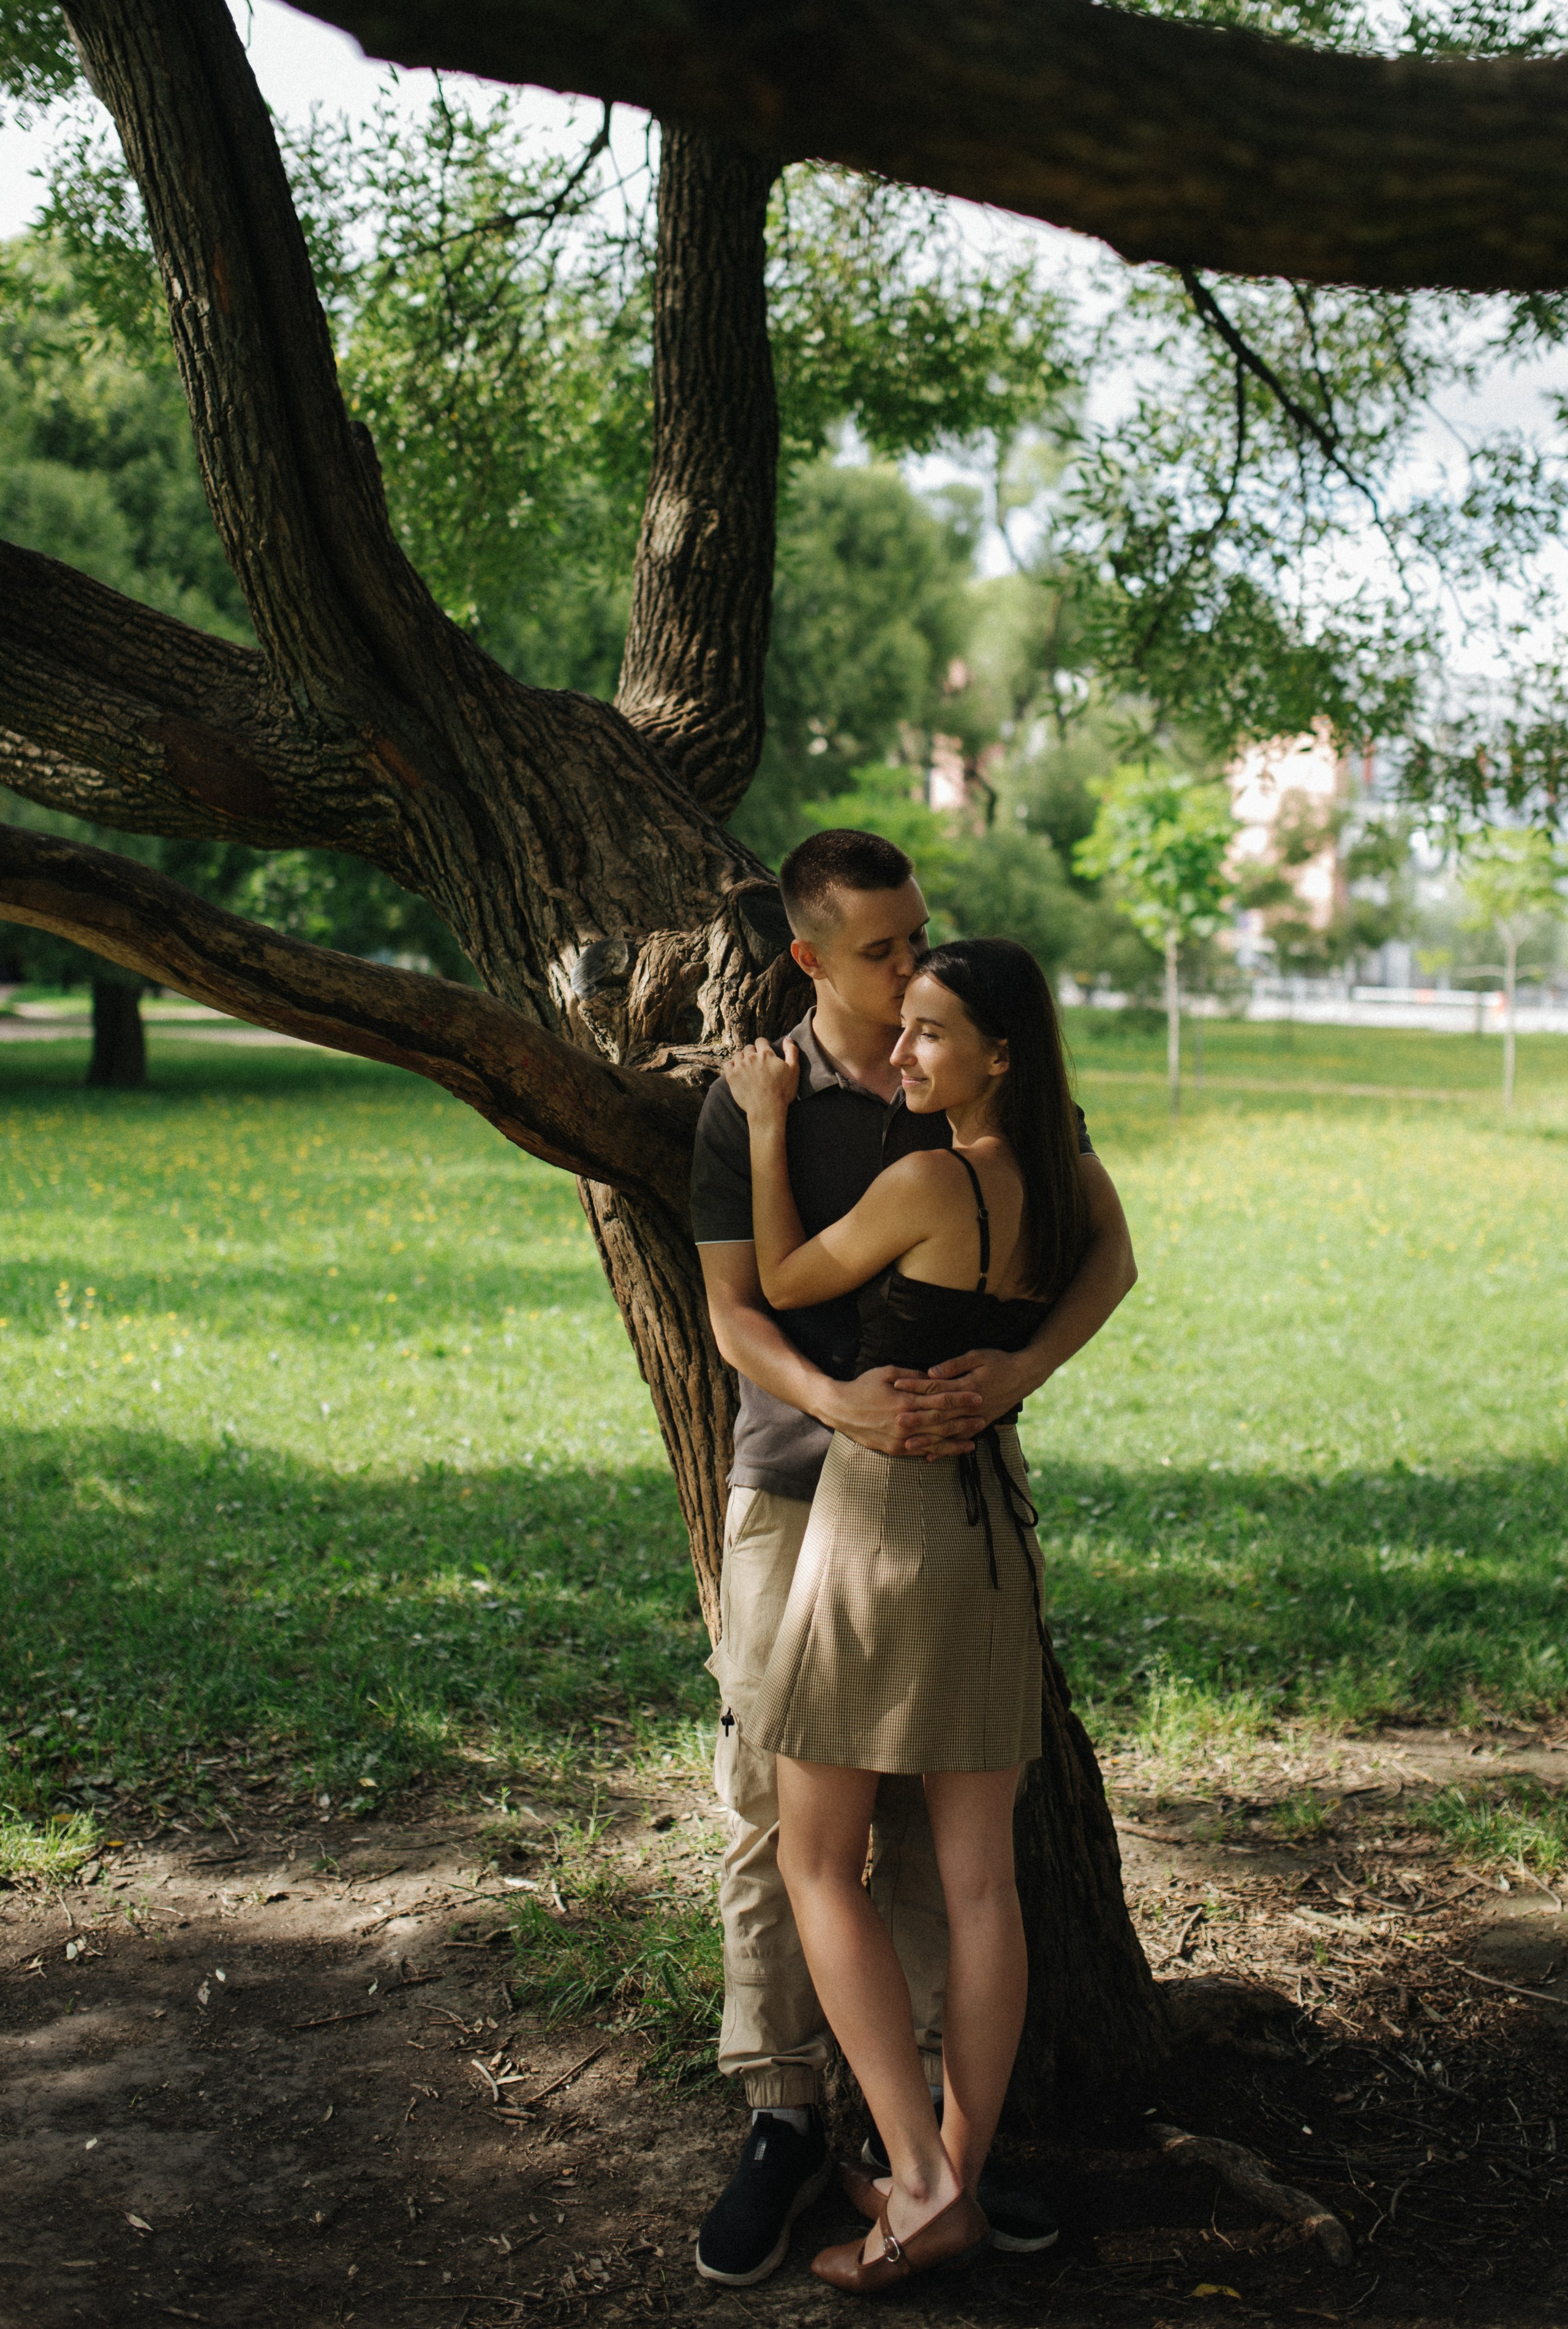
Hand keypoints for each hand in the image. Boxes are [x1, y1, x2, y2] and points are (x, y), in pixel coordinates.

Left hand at [723, 1035, 799, 1118]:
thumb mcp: (794, 1070)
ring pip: (738, 1055)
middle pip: (748, 1048)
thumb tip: (787, 1038)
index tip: (765, 1054)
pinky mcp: (731, 1076)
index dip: (763, 1046)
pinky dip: (732, 1066)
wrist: (767, 1109)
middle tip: (757, 1064)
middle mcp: (751, 1057)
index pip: (760, 1041)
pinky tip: (737, 1072)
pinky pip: (727, 1064)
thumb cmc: (782, 1091)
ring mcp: (740, 1066)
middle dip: (752, 1053)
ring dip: (742, 1059)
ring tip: (747, 1068)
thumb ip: (791, 1051)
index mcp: (766, 1054)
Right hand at [827, 1365, 981, 1459]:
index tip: (977, 1397)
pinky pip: (921, 1452)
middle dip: (964, 1420)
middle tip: (983, 1417)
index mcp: (905, 1400)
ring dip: (957, 1439)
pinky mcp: (895, 1450)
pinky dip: (939, 1452)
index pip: (940, 1401)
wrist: (839, 1409)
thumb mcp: (887, 1372)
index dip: (961, 1399)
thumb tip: (934, 1378)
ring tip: (975, 1437)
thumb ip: (913, 1376)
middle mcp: (905, 1422)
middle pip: (942, 1422)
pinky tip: (953, 1450)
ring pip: (935, 1440)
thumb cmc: (863, 1386)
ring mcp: (900, 1439)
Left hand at [894, 1347, 1039, 1452]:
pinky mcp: (981, 1424)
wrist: (1024, 1376)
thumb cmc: (999, 1362)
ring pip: (949, 1432)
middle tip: (896, 1422)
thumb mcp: (978, 1356)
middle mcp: (971, 1406)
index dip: (916, 1386)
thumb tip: (931, 1372)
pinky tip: (931, 1457)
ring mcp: (976, 1418)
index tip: (896, 1385)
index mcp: (968, 1386)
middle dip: (917, 1418)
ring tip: (908, 1445)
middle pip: (939, 1413)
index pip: (936, 1387)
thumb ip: (954, 1366)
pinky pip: (960, 1440)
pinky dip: (945, 1449)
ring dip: (928, 1439)